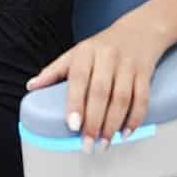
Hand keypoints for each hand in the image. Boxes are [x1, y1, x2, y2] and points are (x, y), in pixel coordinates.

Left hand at [24, 17, 169, 152]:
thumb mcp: (75, 54)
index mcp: (86, 52)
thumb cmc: (101, 47)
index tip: (72, 125)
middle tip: (88, 144)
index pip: (79, 78)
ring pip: (122, 98)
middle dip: (94, 121)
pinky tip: (125, 133)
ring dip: (113, 124)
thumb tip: (31, 87)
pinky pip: (142, 99)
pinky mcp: (145, 74)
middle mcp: (107, 57)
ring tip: (104, 143)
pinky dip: (135, 118)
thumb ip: (54, 71)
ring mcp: (128, 65)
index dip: (75, 102)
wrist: (139, 31)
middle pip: (101, 92)